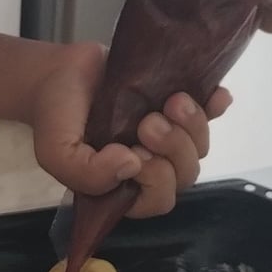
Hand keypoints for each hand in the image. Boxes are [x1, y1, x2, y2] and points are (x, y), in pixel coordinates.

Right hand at [30, 43, 231, 217]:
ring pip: (199, 147)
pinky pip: (211, 113)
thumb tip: (132, 165)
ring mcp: (164, 137)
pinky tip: (213, 94)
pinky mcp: (175, 107)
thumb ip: (86, 174)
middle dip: (175, 149)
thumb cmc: (55, 115)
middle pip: (184, 175)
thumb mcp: (55, 152)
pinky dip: (216, 105)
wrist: (57, 71)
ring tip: (172, 101)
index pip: (156, 200)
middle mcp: (147, 166)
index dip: (155, 179)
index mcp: (121, 186)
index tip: (133, 149)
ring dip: (193, 126)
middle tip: (149, 121)